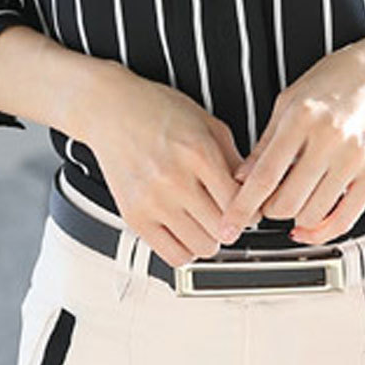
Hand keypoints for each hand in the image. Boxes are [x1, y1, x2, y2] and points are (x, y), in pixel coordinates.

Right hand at [78, 62, 258, 267]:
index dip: (252, 208)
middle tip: (227, 213)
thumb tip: (254, 193)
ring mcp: (152, 201)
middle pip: (223, 230)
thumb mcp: (208, 123)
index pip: (240, 203)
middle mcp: (175, 179)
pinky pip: (173, 256)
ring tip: (206, 221)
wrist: (110, 109)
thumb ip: (235, 159)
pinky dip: (187, 249)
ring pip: (202, 247)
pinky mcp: (134, 217)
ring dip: (210, 238)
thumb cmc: (158, 110)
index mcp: (198, 153)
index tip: (250, 207)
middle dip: (232, 224)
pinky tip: (186, 231)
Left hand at [217, 24, 364, 245]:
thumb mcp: (291, 99)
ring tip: (293, 203)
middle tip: (266, 204)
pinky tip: (312, 225)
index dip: (243, 207)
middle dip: (269, 210)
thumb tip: (242, 177)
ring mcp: (357, 157)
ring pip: (313, 214)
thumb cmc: (340, 76)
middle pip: (287, 201)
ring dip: (296, 218)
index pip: (265, 175)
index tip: (230, 224)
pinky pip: (347, 218)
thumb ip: (266, 142)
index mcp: (302, 116)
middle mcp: (330, 138)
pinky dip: (324, 230)